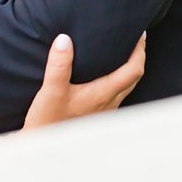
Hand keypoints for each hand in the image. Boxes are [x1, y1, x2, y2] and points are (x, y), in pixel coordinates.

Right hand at [22, 33, 145, 129]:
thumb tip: (65, 39)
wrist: (41, 148)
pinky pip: (114, 93)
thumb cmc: (47, 121)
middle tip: (133, 38)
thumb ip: (59, 65)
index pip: (133, 70)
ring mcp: (103, 110)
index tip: (139, 34)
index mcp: (103, 94)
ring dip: (127, 68)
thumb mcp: (51, 91)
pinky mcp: (95, 114)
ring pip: (125, 86)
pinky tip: (103, 73)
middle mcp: (108, 103)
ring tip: (121, 51)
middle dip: (137, 56)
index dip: (140, 50)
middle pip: (133, 77)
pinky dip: (116, 78)